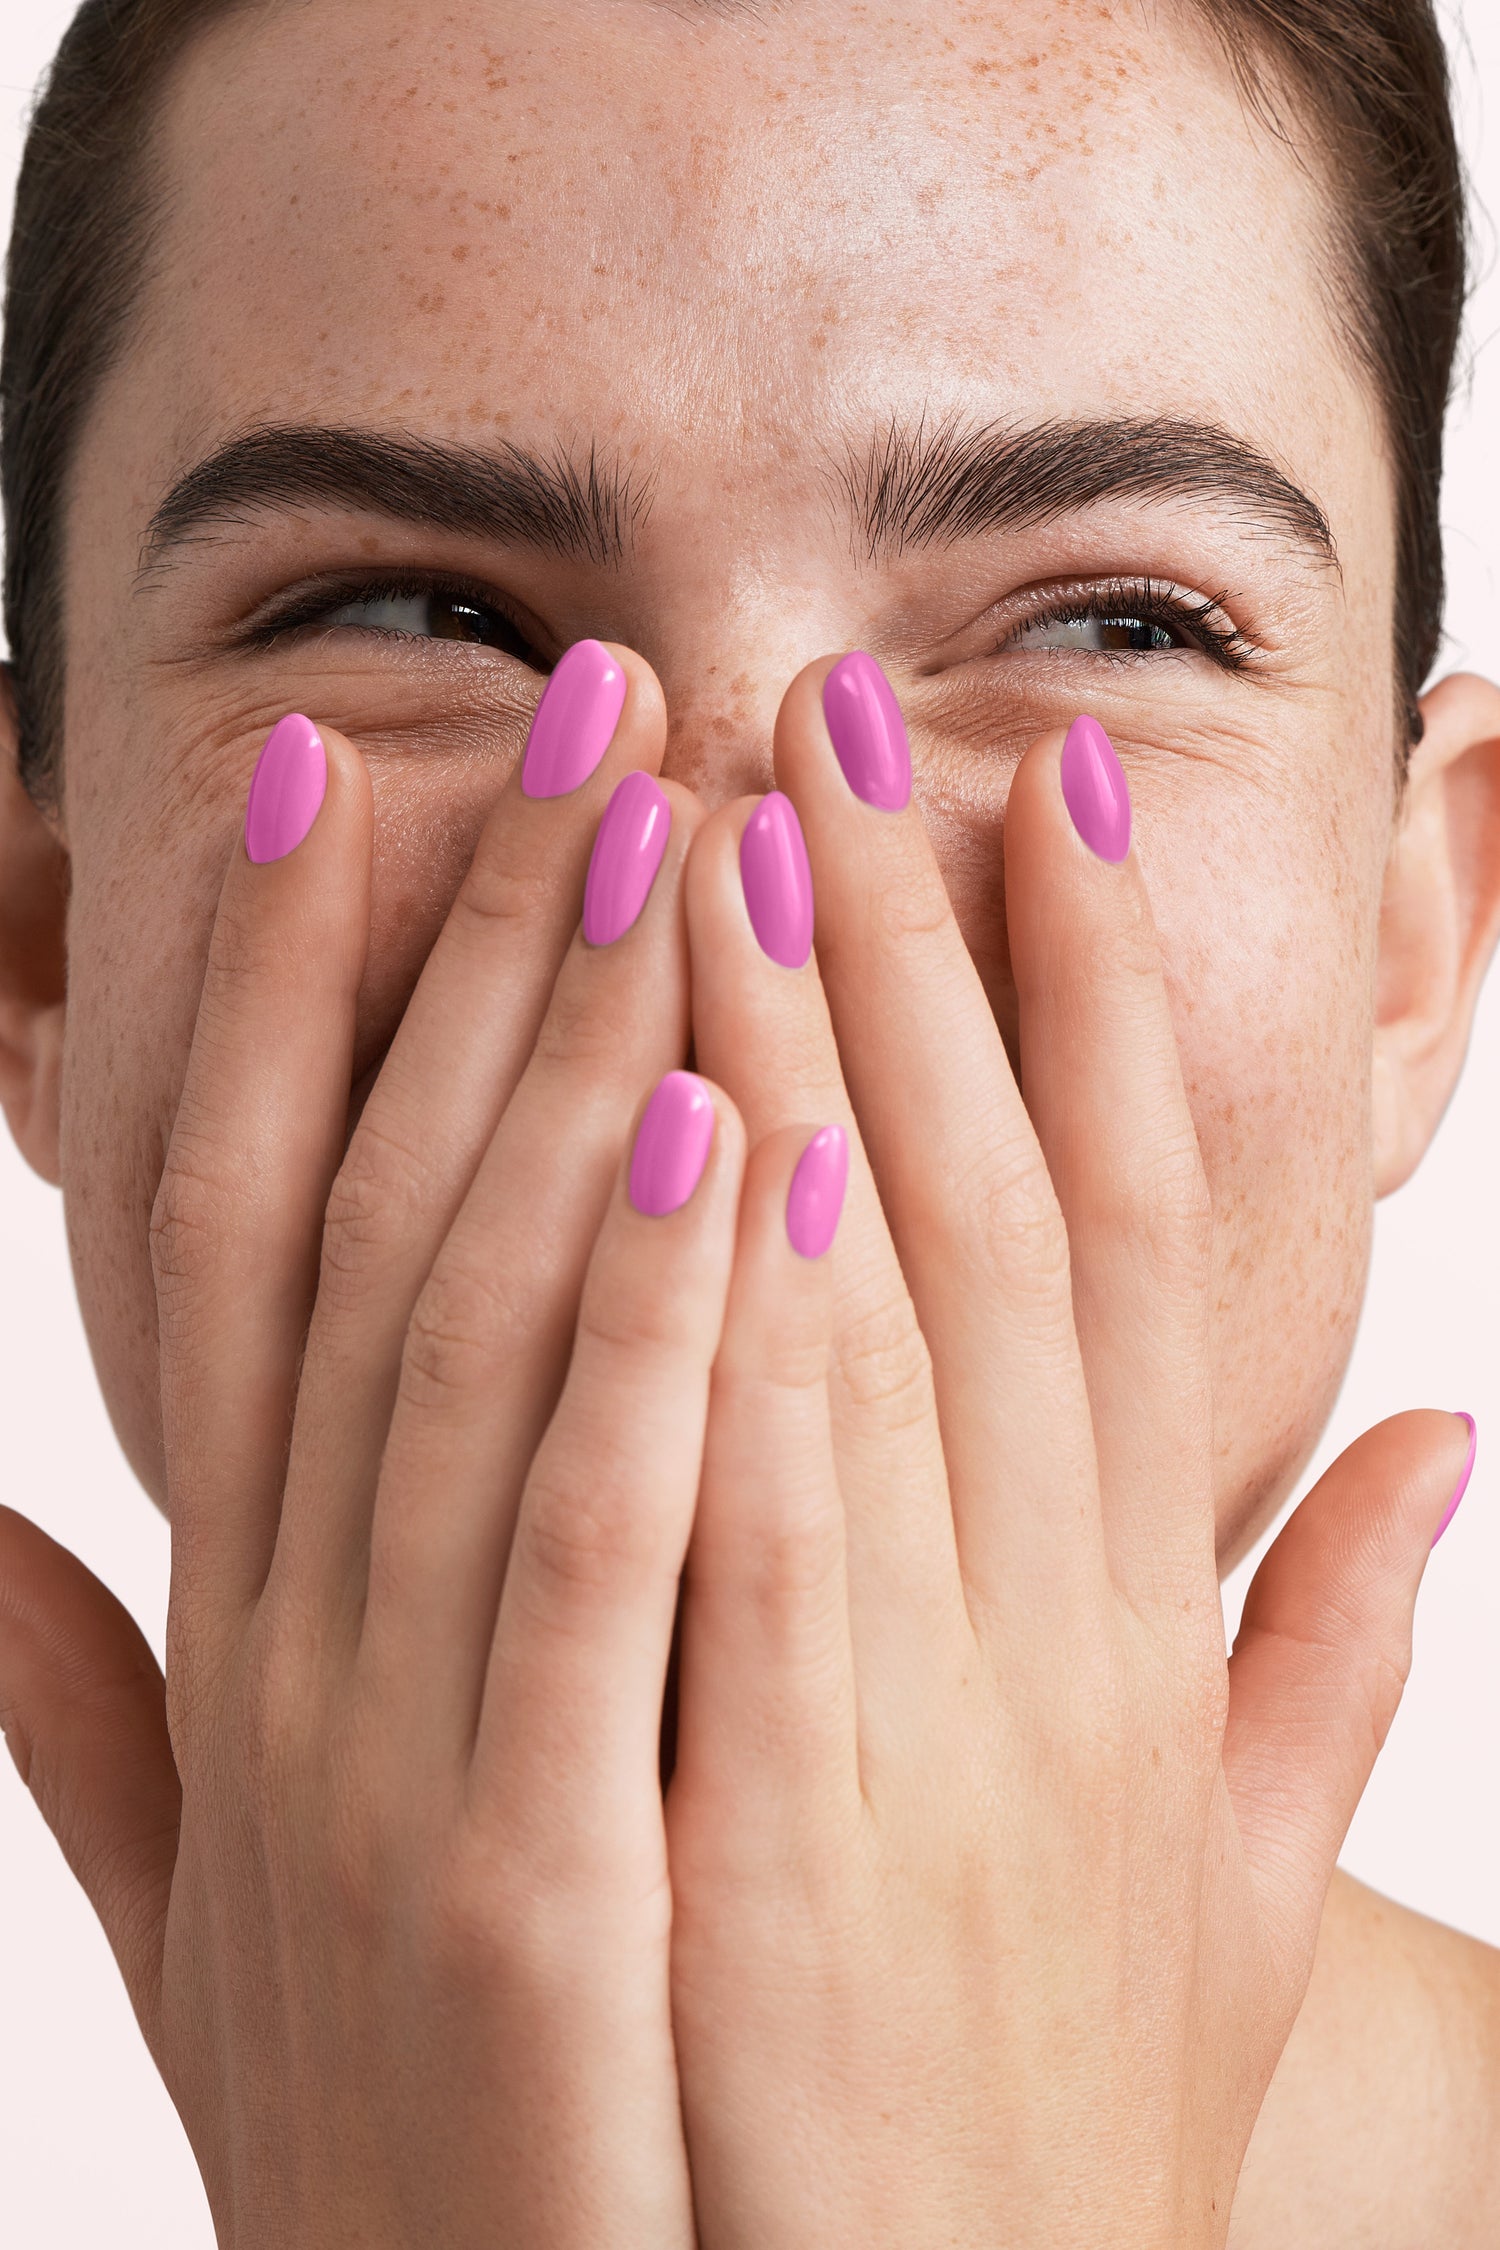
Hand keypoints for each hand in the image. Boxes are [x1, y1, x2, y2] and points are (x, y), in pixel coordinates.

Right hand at [0, 647, 712, 2249]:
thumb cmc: (398, 2146)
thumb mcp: (213, 1924)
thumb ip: (90, 1725)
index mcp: (246, 1636)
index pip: (244, 1249)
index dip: (277, 1009)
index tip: (334, 792)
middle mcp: (288, 1654)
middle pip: (383, 1229)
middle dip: (473, 954)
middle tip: (575, 716)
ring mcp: (386, 1761)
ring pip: (476, 1339)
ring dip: (564, 1067)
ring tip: (660, 832)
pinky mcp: (522, 1882)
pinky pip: (594, 1555)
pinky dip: (644, 1342)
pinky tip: (713, 1142)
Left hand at [663, 657, 1471, 2248]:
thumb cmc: (1058, 2110)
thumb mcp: (1223, 1879)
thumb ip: (1329, 1655)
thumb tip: (1451, 1445)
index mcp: (1130, 1613)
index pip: (1144, 1238)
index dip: (1108, 998)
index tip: (1046, 792)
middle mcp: (1053, 1624)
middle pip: (1004, 1215)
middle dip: (921, 946)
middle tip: (845, 704)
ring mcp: (935, 1723)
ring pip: (888, 1327)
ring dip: (810, 1058)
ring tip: (731, 827)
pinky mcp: (791, 1845)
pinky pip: (773, 1537)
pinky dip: (748, 1332)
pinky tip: (708, 1143)